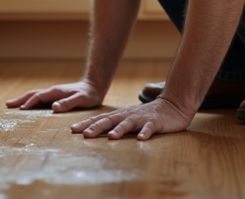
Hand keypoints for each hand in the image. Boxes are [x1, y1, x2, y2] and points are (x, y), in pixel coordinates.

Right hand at [5, 80, 103, 112]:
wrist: (94, 86)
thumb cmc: (89, 95)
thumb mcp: (81, 99)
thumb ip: (68, 103)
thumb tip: (53, 107)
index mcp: (55, 92)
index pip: (39, 97)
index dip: (29, 103)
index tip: (20, 109)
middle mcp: (52, 92)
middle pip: (32, 94)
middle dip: (20, 99)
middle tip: (7, 105)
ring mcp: (52, 94)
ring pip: (34, 96)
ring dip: (22, 100)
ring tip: (11, 105)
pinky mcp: (55, 97)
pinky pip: (39, 99)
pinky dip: (30, 101)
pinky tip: (27, 106)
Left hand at [70, 97, 194, 140]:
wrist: (172, 106)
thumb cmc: (146, 116)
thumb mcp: (127, 119)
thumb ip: (113, 124)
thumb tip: (93, 131)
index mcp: (120, 115)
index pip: (99, 119)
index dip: (86, 124)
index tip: (72, 130)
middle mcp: (127, 115)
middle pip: (109, 120)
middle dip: (96, 127)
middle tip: (84, 134)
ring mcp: (141, 118)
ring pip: (127, 123)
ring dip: (119, 130)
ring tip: (110, 137)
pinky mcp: (155, 122)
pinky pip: (149, 128)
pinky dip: (145, 133)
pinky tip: (141, 139)